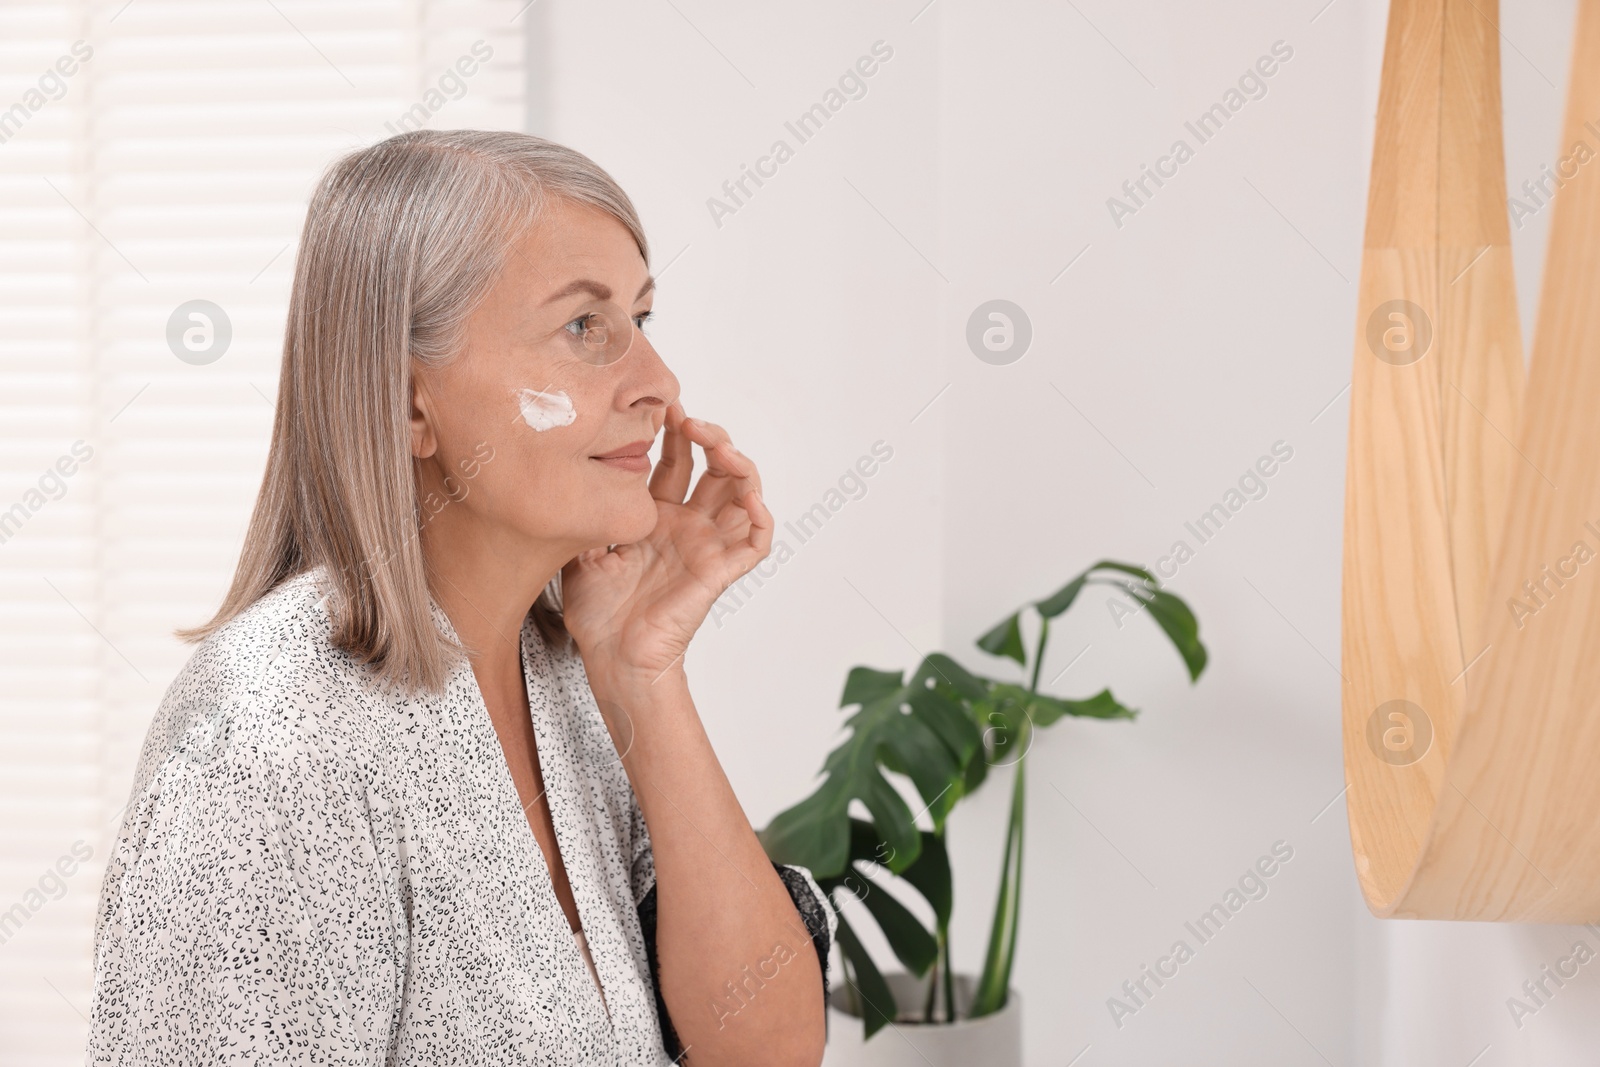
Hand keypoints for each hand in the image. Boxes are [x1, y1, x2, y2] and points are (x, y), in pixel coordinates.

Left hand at [560, 400, 772, 690]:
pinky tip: (747, 495)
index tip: (662, 407)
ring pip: (742, 494)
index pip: (676, 462)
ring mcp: (707, 546)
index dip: (675, 433)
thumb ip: (587, 512)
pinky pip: (756, 540)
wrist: (612, 656)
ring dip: (738, 463)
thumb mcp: (580, 549)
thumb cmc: (598, 614)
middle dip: (707, 436)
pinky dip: (760, 515)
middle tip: (686, 419)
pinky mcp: (721, 570)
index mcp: (656, 518)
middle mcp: (687, 526)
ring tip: (719, 446)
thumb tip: (577, 472)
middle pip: (714, 468)